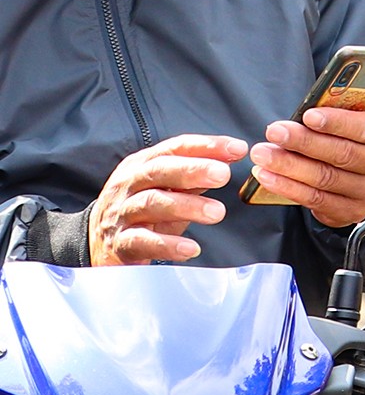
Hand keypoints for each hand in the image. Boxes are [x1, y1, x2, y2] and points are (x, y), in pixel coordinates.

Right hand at [89, 134, 246, 265]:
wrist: (97, 243)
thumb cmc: (141, 210)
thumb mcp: (166, 187)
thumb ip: (196, 173)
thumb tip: (234, 154)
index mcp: (141, 165)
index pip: (174, 148)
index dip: (205, 146)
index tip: (237, 148)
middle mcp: (128, 184)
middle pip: (159, 171)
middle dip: (193, 170)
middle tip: (223, 175)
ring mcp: (121, 213)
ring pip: (152, 203)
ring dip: (187, 207)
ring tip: (218, 212)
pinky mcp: (119, 243)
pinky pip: (143, 242)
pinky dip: (168, 245)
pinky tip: (191, 248)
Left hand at [250, 94, 364, 230]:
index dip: (337, 123)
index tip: (308, 114)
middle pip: (343, 155)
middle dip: (304, 143)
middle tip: (274, 130)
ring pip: (326, 180)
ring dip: (289, 167)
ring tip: (262, 153)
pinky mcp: (351, 213)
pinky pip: (316, 202)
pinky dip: (288, 189)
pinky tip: (267, 176)